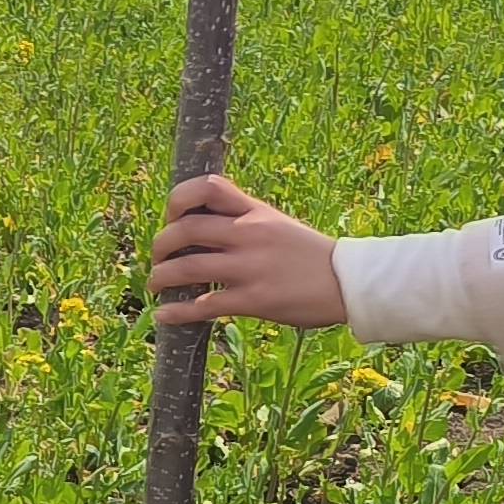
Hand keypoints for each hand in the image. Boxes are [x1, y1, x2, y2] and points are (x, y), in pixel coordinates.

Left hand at [149, 173, 348, 330]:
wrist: (348, 282)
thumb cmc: (310, 255)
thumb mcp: (278, 224)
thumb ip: (244, 220)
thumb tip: (202, 226)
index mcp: (255, 212)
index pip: (207, 187)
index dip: (178, 200)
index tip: (171, 218)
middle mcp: (249, 234)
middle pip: (185, 229)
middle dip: (160, 245)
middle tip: (157, 259)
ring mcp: (249, 268)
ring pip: (187, 267)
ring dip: (161, 278)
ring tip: (155, 285)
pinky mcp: (254, 300)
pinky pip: (203, 305)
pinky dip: (176, 312)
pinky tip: (164, 316)